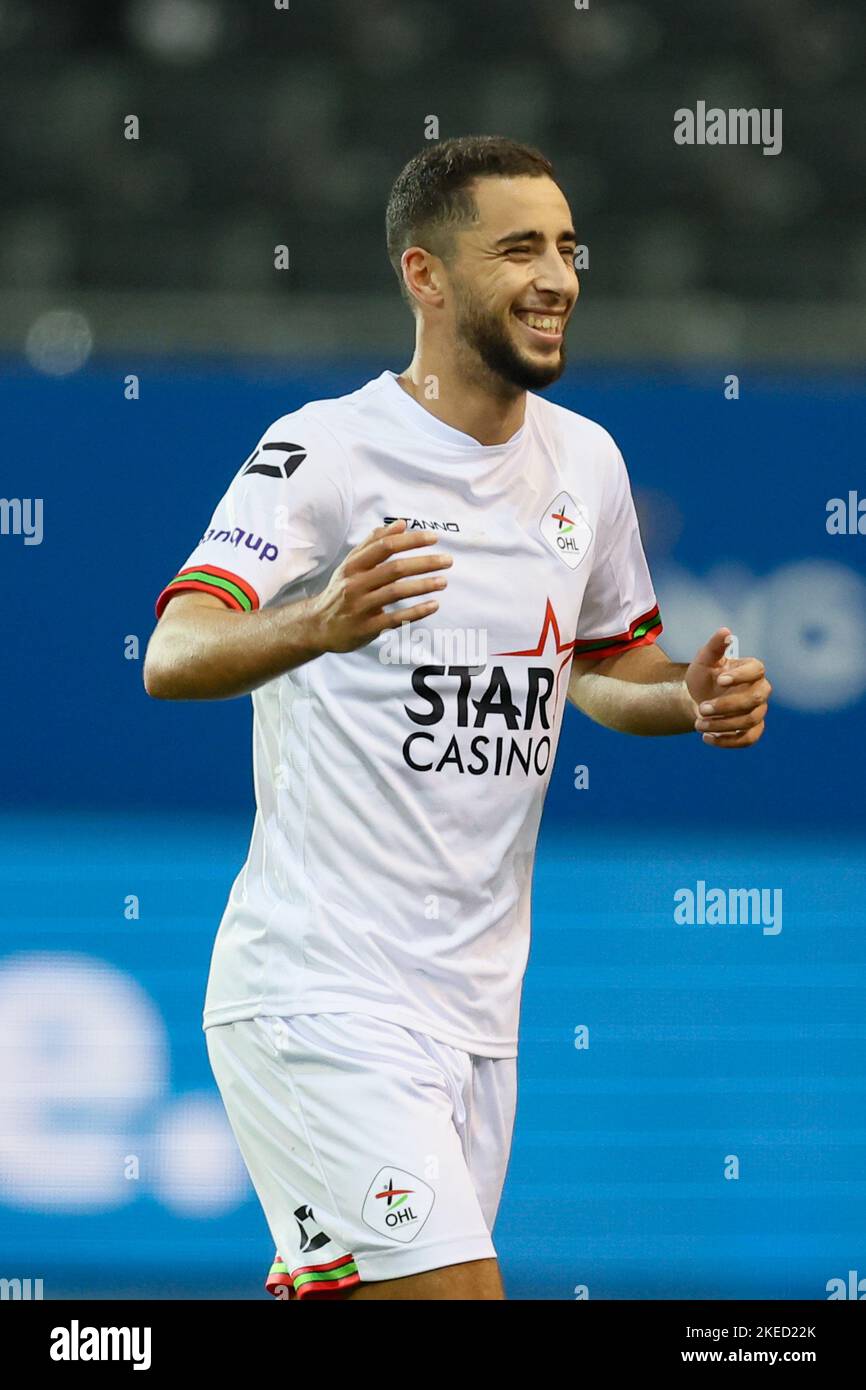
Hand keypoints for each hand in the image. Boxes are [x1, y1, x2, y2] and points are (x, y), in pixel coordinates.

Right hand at [308, 519, 451, 653]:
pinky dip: (416, 612)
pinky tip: (434, 605)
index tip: (434, 538)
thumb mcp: (351, 565)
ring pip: (396, 592)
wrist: (318, 626)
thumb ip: (374, 543)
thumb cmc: (340, 591)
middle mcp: (355, 584)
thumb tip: (400, 524)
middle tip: (448, 560)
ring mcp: (360, 607)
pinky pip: (395, 619)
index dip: (411, 541)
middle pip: (395, 569)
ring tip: (444, 581)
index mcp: (353, 566)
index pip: (385, 547)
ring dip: (423, 586)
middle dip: (424, 563)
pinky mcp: (366, 627)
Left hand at [685, 627, 771, 748]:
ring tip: (698, 724)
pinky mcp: (752, 731)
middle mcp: (760, 691)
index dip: (741, 675)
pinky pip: (748, 739)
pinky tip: (707, 738)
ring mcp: (758, 712)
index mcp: (752, 670)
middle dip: (727, 705)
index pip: (757, 670)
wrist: (697, 700)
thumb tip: (725, 631)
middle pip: (755, 699)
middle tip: (701, 708)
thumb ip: (714, 646)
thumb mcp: (704, 660)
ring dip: (722, 725)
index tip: (719, 679)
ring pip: (749, 721)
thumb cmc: (704, 677)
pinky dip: (727, 741)